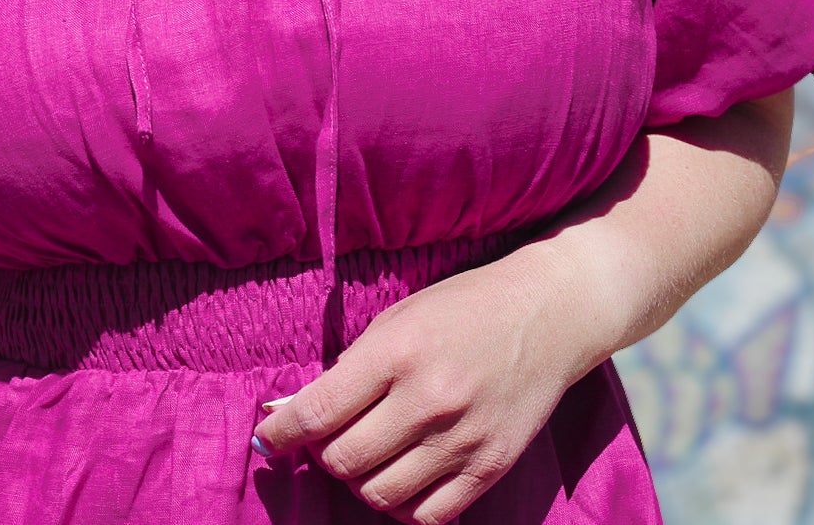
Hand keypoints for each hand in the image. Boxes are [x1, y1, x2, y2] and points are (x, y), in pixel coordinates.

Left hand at [250, 249, 598, 524]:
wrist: (547, 313)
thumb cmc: (461, 308)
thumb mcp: (395, 320)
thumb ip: (344, 371)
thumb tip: (285, 413)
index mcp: (396, 353)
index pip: (318, 413)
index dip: (280, 434)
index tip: (266, 439)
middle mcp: (429, 400)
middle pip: (343, 461)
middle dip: (322, 454)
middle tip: (329, 436)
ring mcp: (463, 439)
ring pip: (379, 494)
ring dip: (360, 480)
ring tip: (367, 453)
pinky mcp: (492, 466)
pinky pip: (428, 516)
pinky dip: (403, 505)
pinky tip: (402, 476)